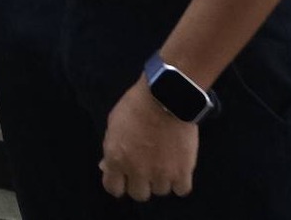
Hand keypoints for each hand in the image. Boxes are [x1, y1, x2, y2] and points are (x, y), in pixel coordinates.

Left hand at [100, 78, 198, 199]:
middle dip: (141, 183)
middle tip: (145, 170)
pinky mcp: (183, 171)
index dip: (119, 184)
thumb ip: (111, 148)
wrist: (165, 97)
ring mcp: (161, 173)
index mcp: (116, 159)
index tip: (124, 178)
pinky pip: (181, 190)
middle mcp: (137, 171)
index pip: (113, 188)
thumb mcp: (113, 125)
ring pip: (160, 191)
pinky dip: (180, 181)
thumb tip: (107, 166)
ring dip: (161, 180)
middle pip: (138, 194)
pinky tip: (178, 169)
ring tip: (164, 164)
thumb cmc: (135, 106)